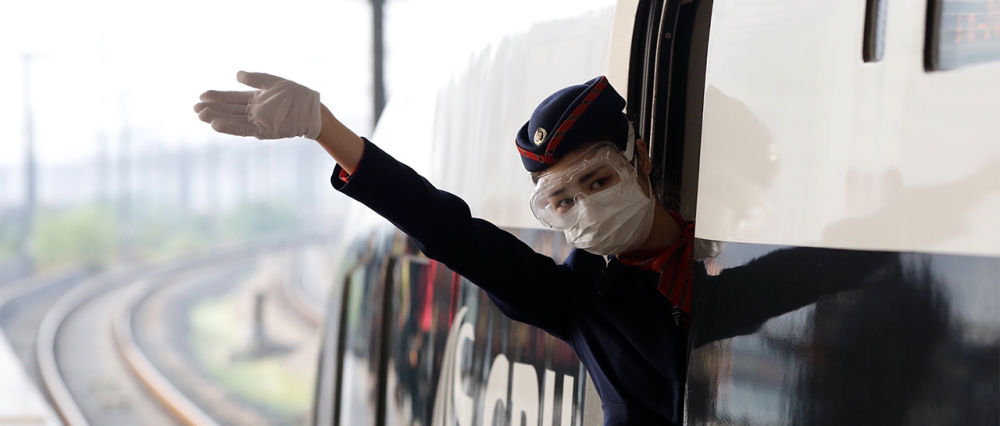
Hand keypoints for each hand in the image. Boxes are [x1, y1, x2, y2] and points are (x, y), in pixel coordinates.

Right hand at [194, 71, 321, 138]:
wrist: (312, 109)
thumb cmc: (296, 95)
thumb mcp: (273, 82)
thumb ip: (255, 79)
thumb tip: (236, 75)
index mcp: (255, 99)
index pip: (232, 98)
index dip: (217, 96)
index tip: (202, 95)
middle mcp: (254, 112)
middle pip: (229, 109)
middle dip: (212, 108)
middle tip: (195, 107)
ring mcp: (258, 122)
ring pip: (233, 119)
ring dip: (217, 117)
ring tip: (201, 115)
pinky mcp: (263, 131)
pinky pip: (243, 129)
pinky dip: (230, 127)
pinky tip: (216, 124)